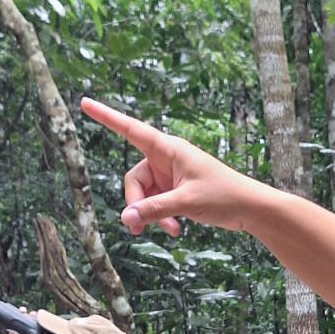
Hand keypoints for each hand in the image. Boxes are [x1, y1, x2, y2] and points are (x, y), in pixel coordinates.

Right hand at [80, 97, 264, 237]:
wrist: (250, 208)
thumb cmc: (224, 195)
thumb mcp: (186, 202)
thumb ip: (154, 210)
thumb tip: (125, 219)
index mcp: (168, 149)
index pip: (130, 129)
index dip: (106, 117)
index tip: (84, 103)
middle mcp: (166, 159)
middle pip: (134, 180)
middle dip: (138, 204)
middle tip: (142, 227)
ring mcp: (170, 176)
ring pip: (145, 196)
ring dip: (153, 215)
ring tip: (172, 230)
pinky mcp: (176, 192)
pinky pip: (157, 204)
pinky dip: (162, 217)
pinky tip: (176, 230)